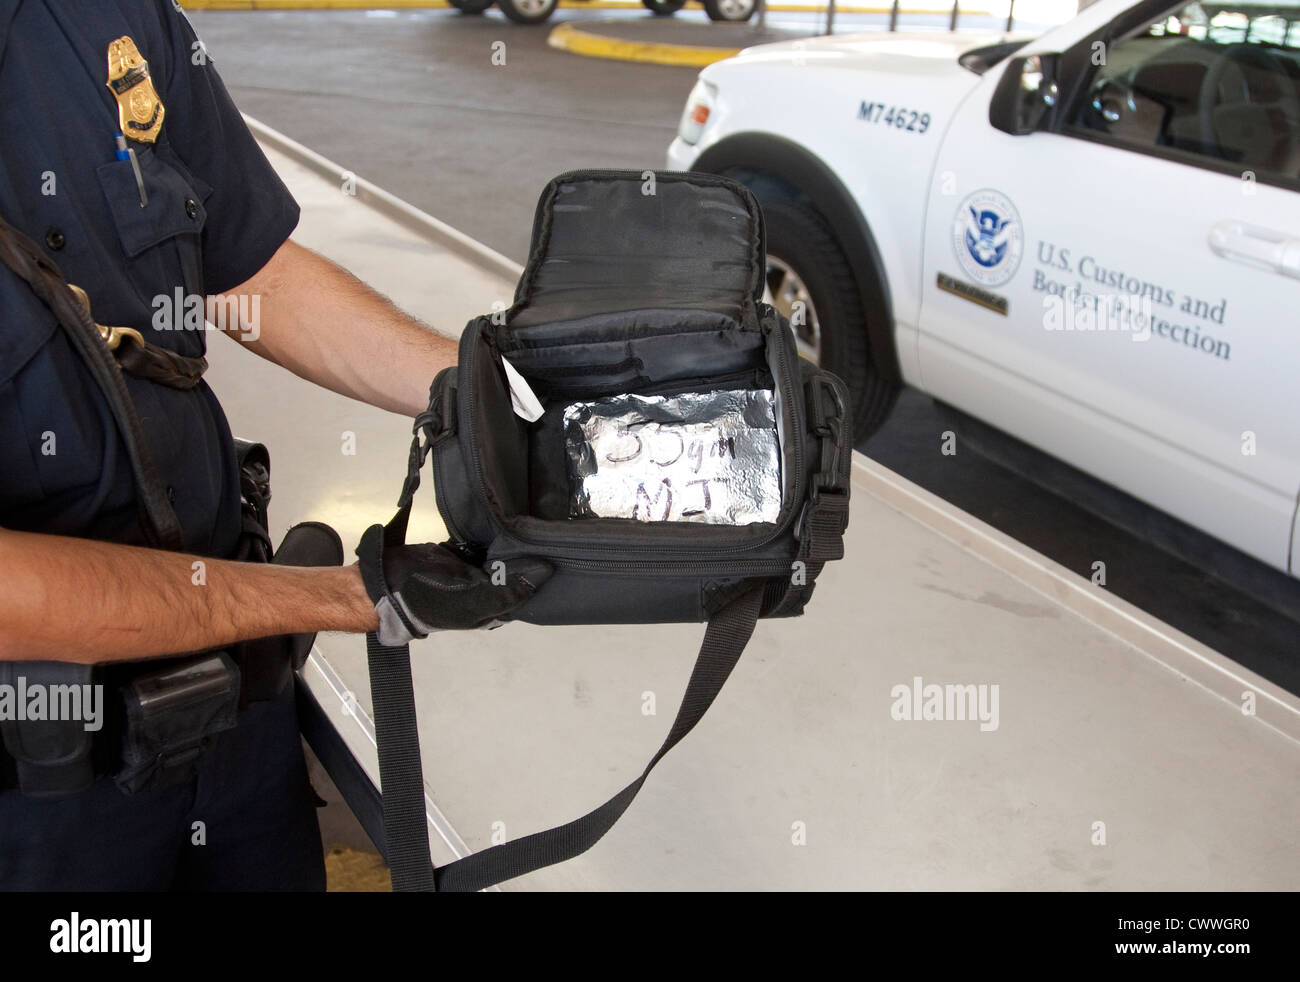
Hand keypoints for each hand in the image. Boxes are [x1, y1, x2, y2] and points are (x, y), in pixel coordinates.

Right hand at [356, 526, 551, 645]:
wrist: (383, 582)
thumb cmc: (428, 598)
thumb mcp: (472, 601)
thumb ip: (508, 590)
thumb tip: (546, 572)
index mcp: (492, 607)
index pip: (527, 589)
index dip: (543, 572)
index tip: (562, 547)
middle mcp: (486, 590)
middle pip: (516, 569)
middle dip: (529, 551)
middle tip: (549, 524)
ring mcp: (471, 570)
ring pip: (500, 553)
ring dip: (512, 539)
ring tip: (534, 516)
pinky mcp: (458, 552)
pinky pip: (481, 540)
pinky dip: (491, 531)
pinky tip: (505, 517)